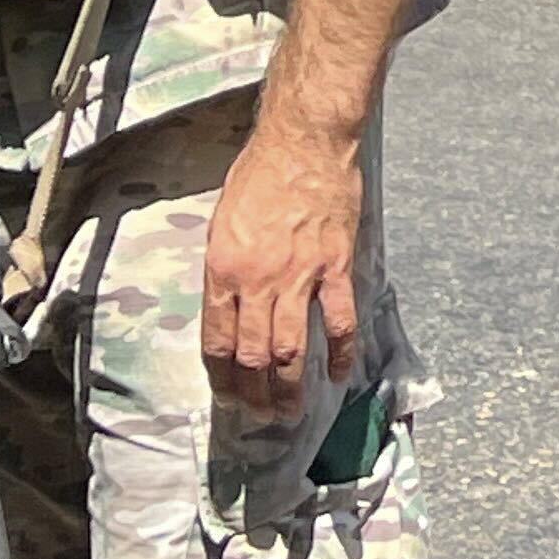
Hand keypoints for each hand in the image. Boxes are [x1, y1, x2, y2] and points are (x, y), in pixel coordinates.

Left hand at [204, 128, 366, 419]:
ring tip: (291, 411)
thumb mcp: (223, 223)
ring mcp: (300, 276)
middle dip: (254, 393)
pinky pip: (339, 320)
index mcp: (223, 270)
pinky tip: (340, 374)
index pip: (217, 340)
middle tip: (259, 416)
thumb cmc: (258, 175)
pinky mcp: (336, 266)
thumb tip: (230, 307)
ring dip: (290, 387)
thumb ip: (225, 270)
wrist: (303, 142)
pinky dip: (341, 352)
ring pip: (292, 348)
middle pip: (252, 354)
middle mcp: (258, 281)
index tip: (228, 397)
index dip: (222, 377)